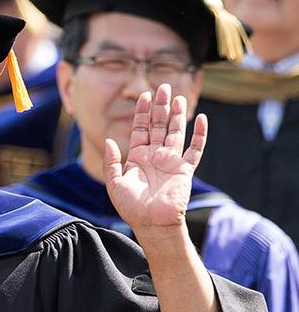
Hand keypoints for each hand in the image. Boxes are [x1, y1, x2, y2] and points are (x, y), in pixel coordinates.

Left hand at [104, 84, 207, 242]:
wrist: (152, 224)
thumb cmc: (131, 207)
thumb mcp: (114, 183)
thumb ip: (111, 161)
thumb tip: (110, 140)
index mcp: (138, 157)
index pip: (141, 129)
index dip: (142, 113)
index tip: (144, 96)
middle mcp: (155, 156)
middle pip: (159, 126)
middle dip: (161, 107)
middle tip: (163, 87)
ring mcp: (171, 162)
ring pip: (176, 132)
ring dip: (178, 115)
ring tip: (178, 96)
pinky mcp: (185, 170)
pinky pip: (195, 149)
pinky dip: (200, 134)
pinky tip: (201, 118)